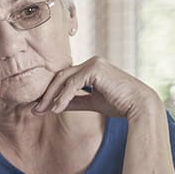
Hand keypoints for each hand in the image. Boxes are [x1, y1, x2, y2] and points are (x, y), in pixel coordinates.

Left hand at [33, 56, 161, 119]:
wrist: (139, 106)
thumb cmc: (120, 104)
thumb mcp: (91, 102)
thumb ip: (74, 101)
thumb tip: (54, 106)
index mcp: (91, 68)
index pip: (64, 79)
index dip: (50, 93)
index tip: (39, 108)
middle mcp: (92, 62)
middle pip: (60, 77)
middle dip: (46, 94)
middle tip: (34, 110)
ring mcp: (94, 63)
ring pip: (64, 79)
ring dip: (51, 97)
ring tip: (42, 111)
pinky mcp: (95, 68)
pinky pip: (73, 84)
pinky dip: (62, 97)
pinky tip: (56, 109)